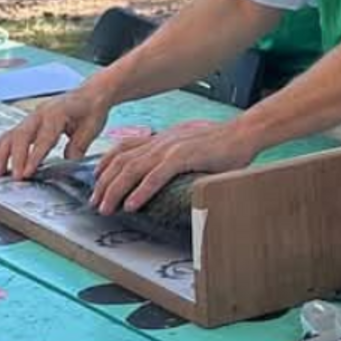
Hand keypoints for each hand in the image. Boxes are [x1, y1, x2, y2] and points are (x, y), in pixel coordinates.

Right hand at [0, 88, 112, 178]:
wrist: (90, 94)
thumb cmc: (92, 110)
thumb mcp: (92, 127)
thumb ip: (79, 144)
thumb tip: (68, 159)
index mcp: (57, 113)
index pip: (44, 138)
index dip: (34, 156)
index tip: (27, 172)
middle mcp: (41, 113)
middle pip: (23, 136)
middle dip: (16, 158)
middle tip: (14, 178)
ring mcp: (32, 116)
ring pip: (13, 134)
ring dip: (3, 154)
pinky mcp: (28, 121)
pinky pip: (10, 133)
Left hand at [89, 119, 258, 212]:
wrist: (244, 133)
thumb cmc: (222, 144)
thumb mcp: (190, 146)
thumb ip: (174, 157)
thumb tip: (165, 174)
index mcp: (161, 138)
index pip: (123, 148)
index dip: (105, 164)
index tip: (95, 181)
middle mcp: (161, 141)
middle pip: (121, 160)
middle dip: (104, 183)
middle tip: (95, 202)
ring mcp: (171, 148)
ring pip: (132, 169)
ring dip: (115, 190)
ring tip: (106, 207)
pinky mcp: (184, 157)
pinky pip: (156, 176)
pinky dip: (141, 191)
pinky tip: (131, 204)